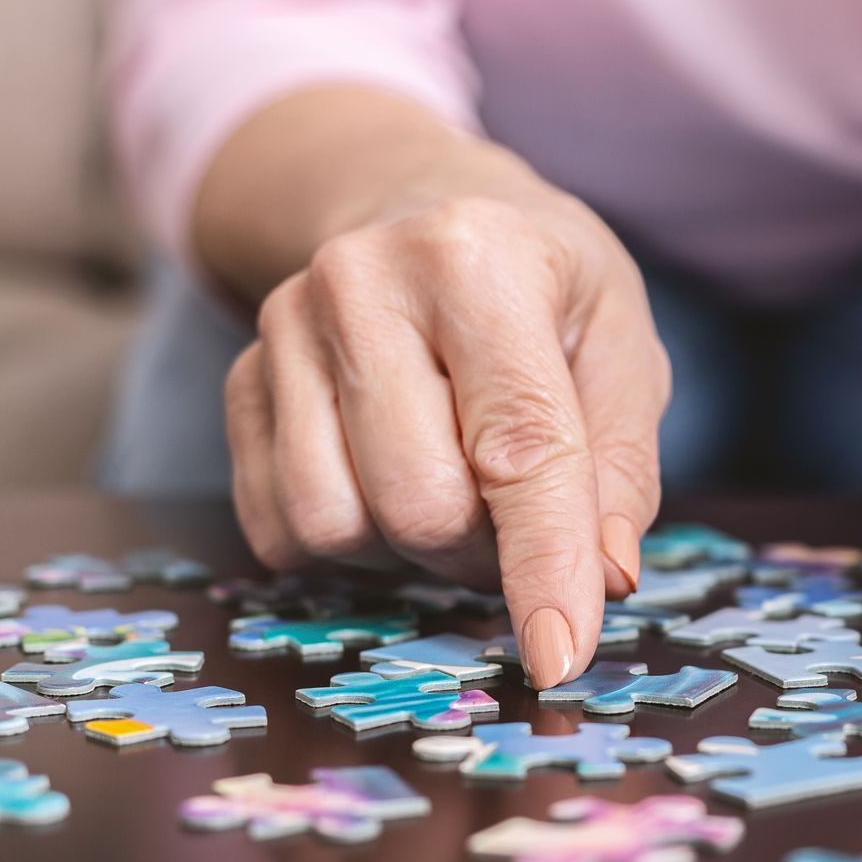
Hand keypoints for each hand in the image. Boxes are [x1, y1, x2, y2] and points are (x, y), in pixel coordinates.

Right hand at [224, 191, 668, 686]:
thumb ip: (622, 465)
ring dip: (414, 552)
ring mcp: (283, 331)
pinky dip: (351, 544)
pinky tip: (390, 481)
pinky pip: (281, 530)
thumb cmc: (543, 287)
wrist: (422, 204)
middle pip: (420, 505)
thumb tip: (604, 580)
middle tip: (519, 515)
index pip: (517, 448)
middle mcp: (361, 283)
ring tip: (457, 488)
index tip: (559, 657)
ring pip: (339, 526)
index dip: (544, 565)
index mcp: (479, 260)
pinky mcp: (240, 382)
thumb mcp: (621, 344)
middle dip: (484, 550)